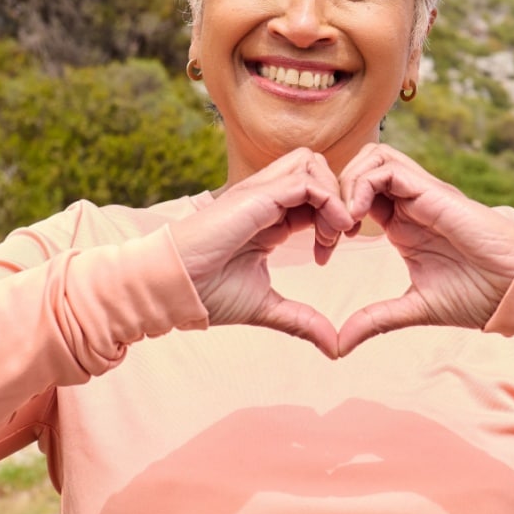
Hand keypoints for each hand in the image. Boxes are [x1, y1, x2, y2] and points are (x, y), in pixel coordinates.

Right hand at [169, 148, 355, 357]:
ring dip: (334, 196)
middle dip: (338, 198)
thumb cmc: (207, 293)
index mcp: (268, 219)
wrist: (172, 287)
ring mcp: (260, 193)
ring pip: (313, 165)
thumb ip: (302, 320)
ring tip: (334, 233)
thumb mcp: (266, 306)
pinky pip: (306, 181)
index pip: (313, 198)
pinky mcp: (257, 195)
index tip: (325, 256)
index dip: (331, 220)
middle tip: (341, 236)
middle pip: (316, 170)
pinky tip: (332, 231)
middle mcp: (266, 200)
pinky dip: (329, 200)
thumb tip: (335, 348)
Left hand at [337, 144, 513, 355]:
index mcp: (402, 224)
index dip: (331, 215)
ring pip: (370, 157)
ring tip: (342, 224)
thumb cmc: (478, 296)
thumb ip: (375, 319)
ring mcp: (421, 193)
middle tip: (327, 233)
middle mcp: (409, 202)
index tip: (324, 251)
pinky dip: (363, 185)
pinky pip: (386, 167)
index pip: (356, 195)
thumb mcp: (414, 308)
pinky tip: (358, 219)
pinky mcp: (432, 191)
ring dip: (346, 184)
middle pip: (358, 167)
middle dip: (332, 194)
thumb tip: (338, 345)